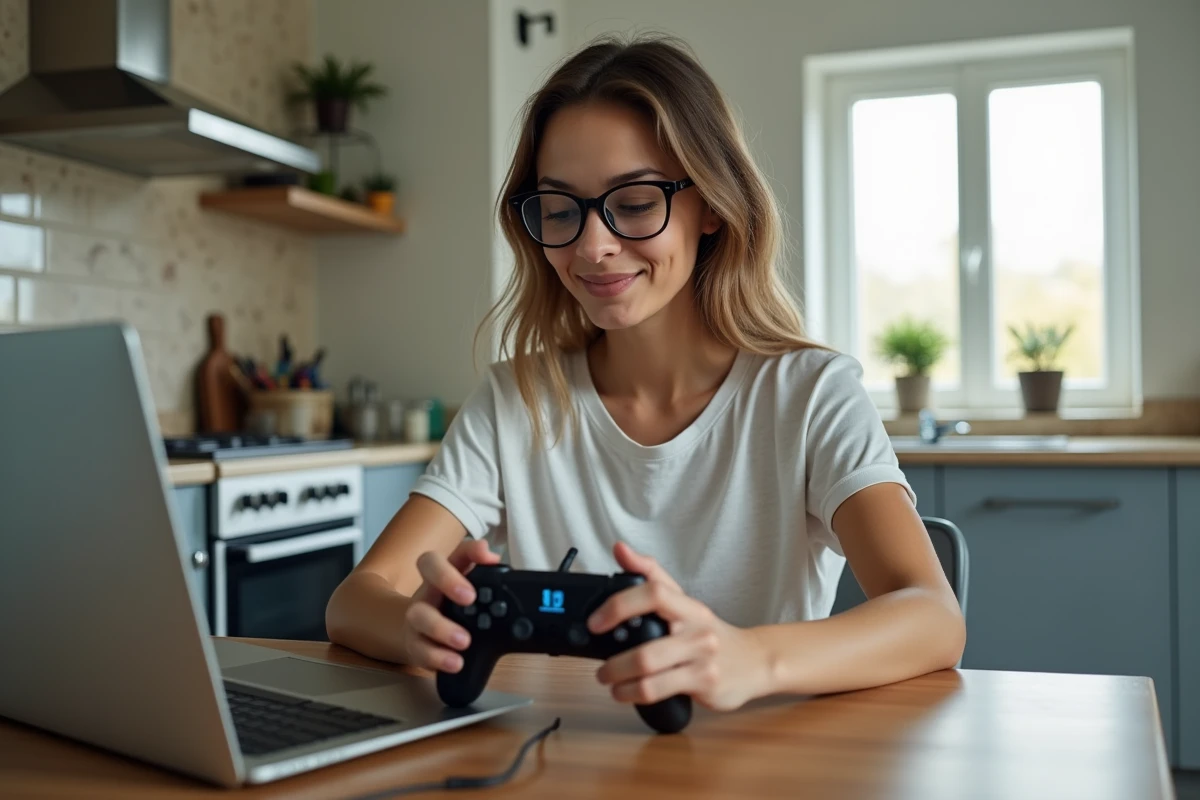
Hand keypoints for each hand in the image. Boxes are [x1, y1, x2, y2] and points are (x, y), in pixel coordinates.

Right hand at [400, 538, 500, 673]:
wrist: (425, 636)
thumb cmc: (458, 610)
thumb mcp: (477, 595)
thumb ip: (493, 585)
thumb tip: (505, 571)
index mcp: (452, 571)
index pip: (459, 551)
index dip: (472, 550)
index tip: (487, 556)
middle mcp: (432, 587)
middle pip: (428, 568)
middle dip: (448, 579)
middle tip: (470, 598)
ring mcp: (419, 613)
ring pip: (419, 614)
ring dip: (441, 628)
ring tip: (464, 641)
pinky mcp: (414, 642)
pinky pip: (419, 649)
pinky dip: (437, 657)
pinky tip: (455, 663)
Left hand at [588, 542, 771, 711]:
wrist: (755, 661)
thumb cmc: (710, 631)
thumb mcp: (684, 601)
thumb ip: (651, 574)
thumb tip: (620, 549)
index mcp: (687, 606)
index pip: (653, 592)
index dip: (619, 605)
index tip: (595, 621)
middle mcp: (696, 629)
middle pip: (646, 644)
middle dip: (613, 660)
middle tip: (599, 665)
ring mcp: (702, 657)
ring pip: (649, 670)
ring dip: (618, 678)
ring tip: (608, 679)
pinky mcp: (704, 682)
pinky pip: (657, 691)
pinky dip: (632, 694)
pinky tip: (625, 693)